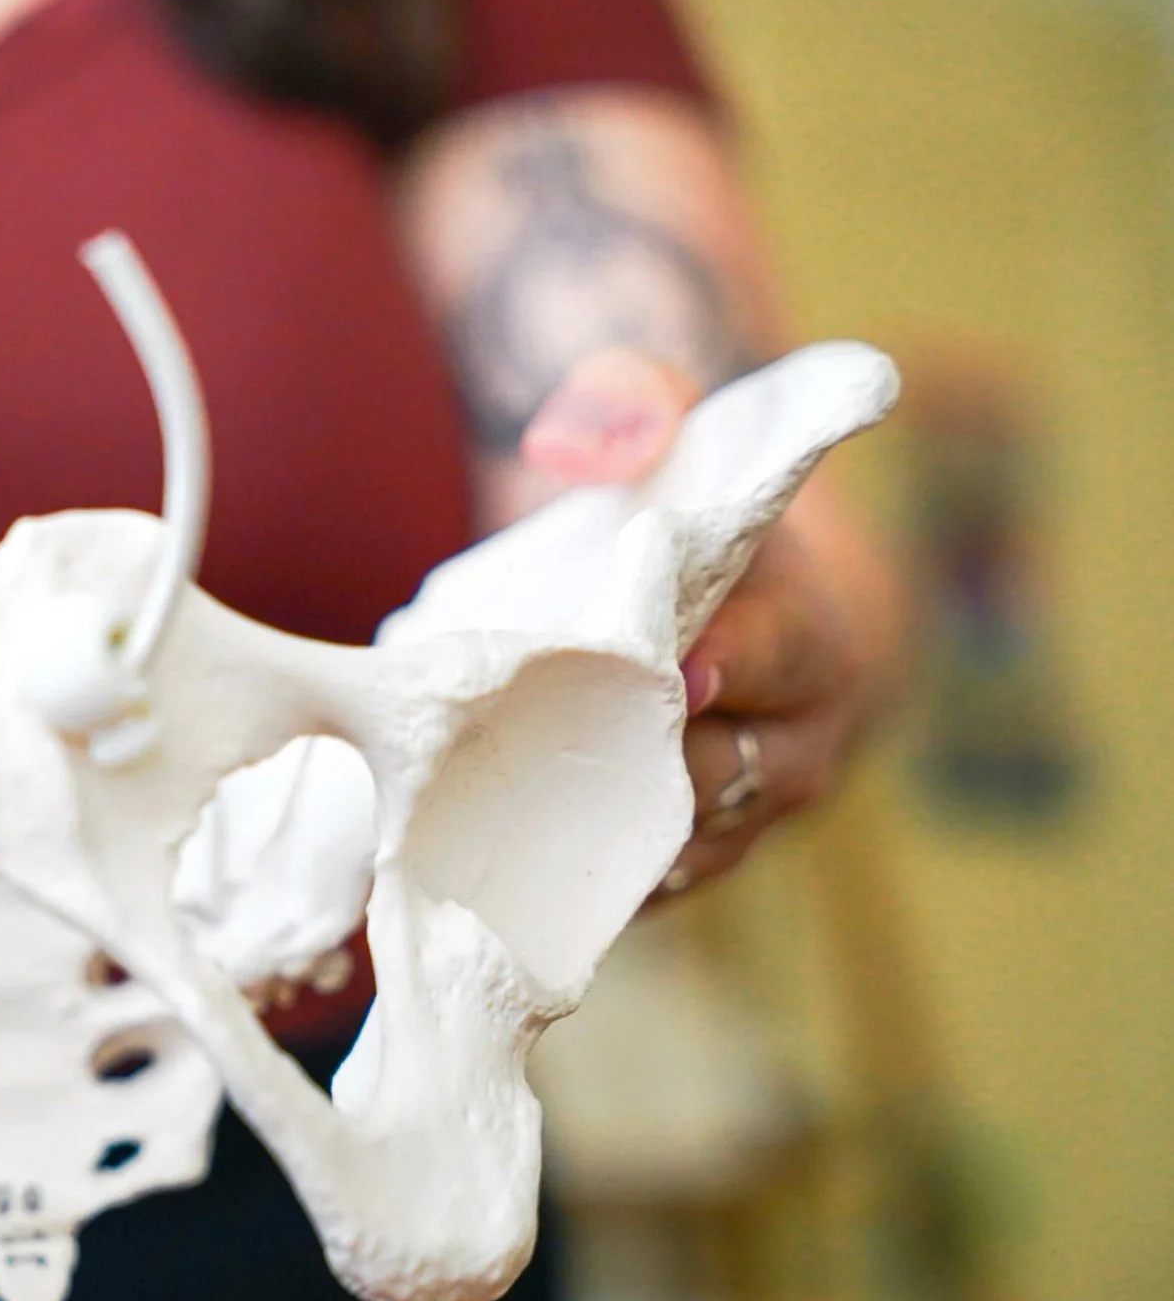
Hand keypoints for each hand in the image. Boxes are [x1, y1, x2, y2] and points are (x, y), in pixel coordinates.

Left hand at [522, 348, 900, 899]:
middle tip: (528, 754)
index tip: (677, 669)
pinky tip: (490, 868)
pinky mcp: (689, 866)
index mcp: (810, 637)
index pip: (776, 656)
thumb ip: (631, 407)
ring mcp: (744, 818)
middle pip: (713, 773)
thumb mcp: (676, 440)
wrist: (746, 618)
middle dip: (626, 765)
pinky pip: (635, 893)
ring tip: (493, 819)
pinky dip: (571, 881)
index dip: (728, 664)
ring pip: (672, 850)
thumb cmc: (697, 517)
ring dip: (590, 838)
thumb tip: (567, 439)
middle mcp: (796, 743)